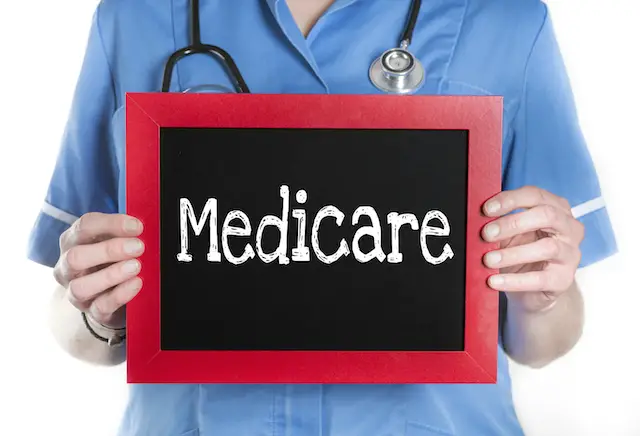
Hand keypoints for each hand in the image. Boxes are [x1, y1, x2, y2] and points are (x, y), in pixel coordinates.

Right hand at [53, 213, 144, 328]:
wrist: (111, 294)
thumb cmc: (112, 259)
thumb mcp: (115, 240)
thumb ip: (124, 233)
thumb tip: (141, 227)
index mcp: (72, 241)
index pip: (84, 227)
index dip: (111, 224)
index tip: (137, 226)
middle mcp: (67, 267)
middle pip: (75, 257)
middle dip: (108, 250)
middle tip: (138, 247)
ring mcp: (76, 292)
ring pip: (81, 286)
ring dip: (111, 275)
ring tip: (136, 267)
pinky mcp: (92, 312)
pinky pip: (100, 306)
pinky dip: (120, 295)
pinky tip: (136, 284)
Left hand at [481, 186, 583, 311]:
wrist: (532, 288)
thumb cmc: (521, 251)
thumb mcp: (510, 233)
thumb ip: (498, 223)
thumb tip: (476, 219)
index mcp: (556, 208)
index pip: (535, 195)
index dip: (510, 200)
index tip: (486, 210)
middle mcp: (569, 228)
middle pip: (546, 215)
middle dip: (512, 223)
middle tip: (486, 234)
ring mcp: (570, 253)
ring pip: (547, 247)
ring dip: (512, 254)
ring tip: (488, 260)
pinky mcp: (564, 279)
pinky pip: (540, 279)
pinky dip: (514, 280)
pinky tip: (495, 281)